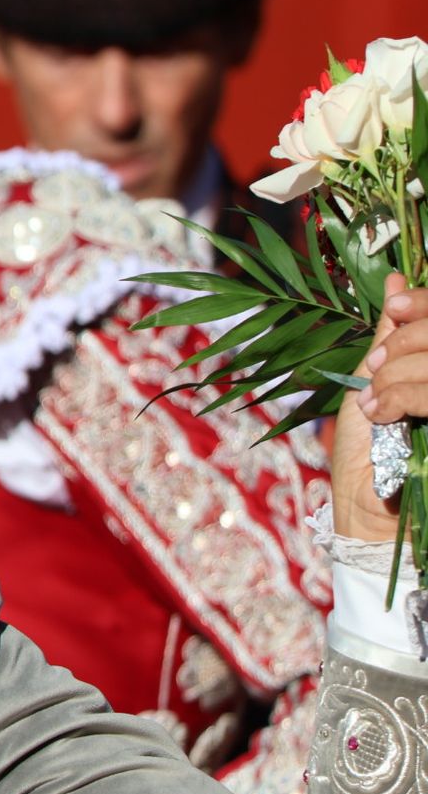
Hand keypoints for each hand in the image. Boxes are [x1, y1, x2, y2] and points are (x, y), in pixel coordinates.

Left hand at [332, 272, 423, 541]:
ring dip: (399, 373)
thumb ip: (389, 337)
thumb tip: (396, 278)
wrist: (373, 516)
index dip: (424, 302)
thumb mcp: (372, 385)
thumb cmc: (371, 454)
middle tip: (377, 371)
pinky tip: (384, 415)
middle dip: (404, 342)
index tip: (395, 303)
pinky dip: (403, 395)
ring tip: (378, 403)